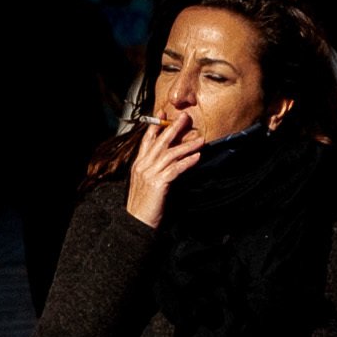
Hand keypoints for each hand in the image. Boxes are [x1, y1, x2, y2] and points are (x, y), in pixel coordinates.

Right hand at [122, 108, 205, 225]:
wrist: (136, 223)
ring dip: (187, 146)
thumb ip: (155, 171)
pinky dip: (187, 162)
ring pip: (170, 154)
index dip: (155, 126)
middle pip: (160, 142)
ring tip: (200, 139)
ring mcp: (149, 174)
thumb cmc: (144, 206)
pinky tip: (197, 157)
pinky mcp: (158, 184)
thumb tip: (169, 163)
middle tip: (185, 117)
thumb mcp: (147, 184)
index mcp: (138, 165)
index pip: (147, 141)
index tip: (162, 113)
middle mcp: (142, 166)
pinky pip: (175, 169)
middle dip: (173, 128)